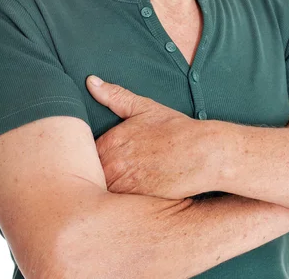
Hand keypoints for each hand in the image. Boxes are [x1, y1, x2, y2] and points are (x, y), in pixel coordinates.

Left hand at [86, 75, 217, 199]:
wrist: (203, 154)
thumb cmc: (175, 129)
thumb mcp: (143, 107)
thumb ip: (114, 95)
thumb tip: (90, 81)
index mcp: (110, 142)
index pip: (85, 154)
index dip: (92, 157)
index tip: (103, 157)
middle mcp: (113, 165)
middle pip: (90, 176)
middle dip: (95, 175)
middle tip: (115, 172)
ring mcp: (124, 186)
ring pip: (102, 192)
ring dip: (105, 190)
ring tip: (124, 184)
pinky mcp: (136, 203)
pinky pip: (118, 207)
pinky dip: (120, 204)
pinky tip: (131, 197)